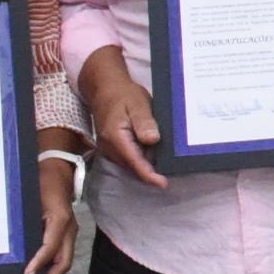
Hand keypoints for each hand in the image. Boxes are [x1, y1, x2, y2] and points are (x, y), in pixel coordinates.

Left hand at [20, 156, 79, 273]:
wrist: (57, 169)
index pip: (50, 249)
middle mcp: (68, 228)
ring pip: (63, 261)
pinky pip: (60, 254)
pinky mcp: (65, 232)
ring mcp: (69, 231)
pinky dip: (48, 266)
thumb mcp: (30, 199)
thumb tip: (12, 247)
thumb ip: (25, 221)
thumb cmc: (41, 181)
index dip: (38, 265)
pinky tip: (34, 270)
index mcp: (59, 220)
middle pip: (63, 262)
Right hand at [78, 48, 167, 191]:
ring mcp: (108, 150)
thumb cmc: (123, 95)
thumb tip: (152, 140)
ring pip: (132, 163)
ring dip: (147, 160)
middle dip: (151, 167)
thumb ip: (144, 122)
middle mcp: (109, 148)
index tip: (163, 184)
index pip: (135, 162)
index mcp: (116, 137)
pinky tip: (150, 143)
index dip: (149, 175)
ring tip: (158, 143)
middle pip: (134, 166)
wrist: (105, 89)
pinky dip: (141, 155)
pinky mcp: (111, 149)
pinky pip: (129, 158)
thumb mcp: (138, 103)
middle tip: (169, 153)